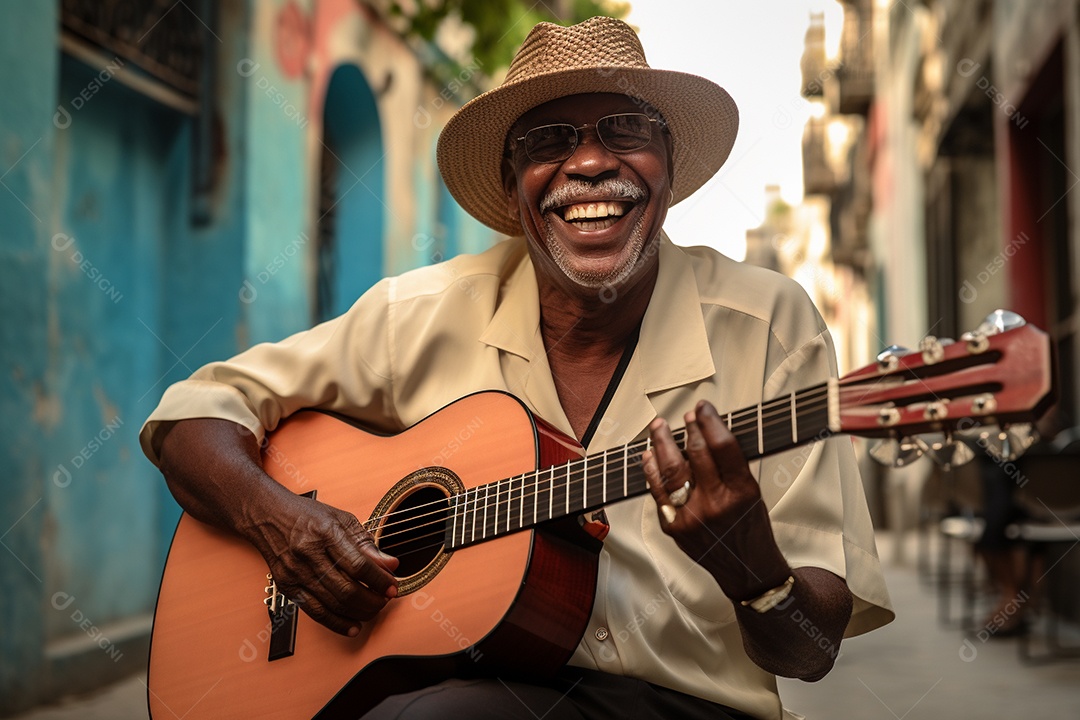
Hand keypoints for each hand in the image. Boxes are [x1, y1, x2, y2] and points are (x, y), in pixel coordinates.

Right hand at [244, 493, 399, 635]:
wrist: (268, 516)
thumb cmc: (308, 516)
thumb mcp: (342, 519)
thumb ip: (366, 543)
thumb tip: (390, 565)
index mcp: (325, 533)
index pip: (358, 564)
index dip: (380, 580)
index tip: (393, 586)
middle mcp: (308, 554)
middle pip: (346, 589)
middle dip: (372, 600)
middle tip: (385, 599)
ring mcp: (295, 573)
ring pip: (333, 604)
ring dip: (359, 612)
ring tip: (373, 609)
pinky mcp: (287, 587)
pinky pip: (315, 613)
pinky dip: (337, 623)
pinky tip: (353, 626)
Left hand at [642, 400, 789, 600]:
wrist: (745, 569)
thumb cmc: (750, 528)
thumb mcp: (753, 492)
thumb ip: (730, 465)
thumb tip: (706, 430)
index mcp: (742, 492)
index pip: (723, 446)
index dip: (709, 421)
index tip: (703, 408)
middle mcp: (715, 504)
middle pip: (695, 454)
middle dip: (688, 429)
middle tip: (685, 415)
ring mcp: (691, 517)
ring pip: (670, 470)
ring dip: (662, 443)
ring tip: (659, 427)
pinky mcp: (673, 527)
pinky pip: (658, 492)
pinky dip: (651, 471)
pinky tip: (649, 456)